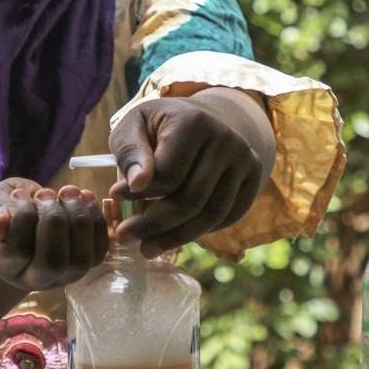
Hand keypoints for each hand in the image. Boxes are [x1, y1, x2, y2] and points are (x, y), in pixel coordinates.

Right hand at [0, 178, 107, 291]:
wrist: (26, 223)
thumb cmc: (7, 212)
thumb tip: (0, 223)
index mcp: (3, 266)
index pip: (16, 253)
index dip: (22, 219)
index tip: (19, 195)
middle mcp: (34, 279)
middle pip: (52, 262)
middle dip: (53, 219)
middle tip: (45, 192)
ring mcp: (64, 275)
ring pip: (80, 259)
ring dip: (77, 216)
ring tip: (66, 191)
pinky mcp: (87, 263)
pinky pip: (100, 248)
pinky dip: (96, 218)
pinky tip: (84, 197)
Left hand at [109, 89, 273, 257]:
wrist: (201, 120)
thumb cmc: (158, 126)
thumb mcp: (133, 127)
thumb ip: (129, 152)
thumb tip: (135, 184)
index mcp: (193, 121)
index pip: (168, 173)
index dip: (138, 193)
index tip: (114, 200)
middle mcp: (226, 139)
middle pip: (190, 200)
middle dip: (153, 224)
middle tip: (124, 237)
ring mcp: (245, 160)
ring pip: (210, 215)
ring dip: (175, 238)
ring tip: (146, 248)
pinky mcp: (253, 179)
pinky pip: (226, 218)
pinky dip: (199, 232)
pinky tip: (174, 235)